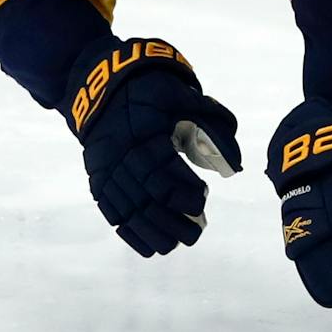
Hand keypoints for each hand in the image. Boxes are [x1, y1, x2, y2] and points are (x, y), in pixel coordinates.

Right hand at [64, 38, 241, 257]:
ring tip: (175, 244)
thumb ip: (215, 127)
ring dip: (150, 231)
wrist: (105, 83)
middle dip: (169, 219)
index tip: (202, 202)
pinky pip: (110, 210)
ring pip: (125, 207)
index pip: (158, 168)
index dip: (179, 189)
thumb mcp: (187, 98)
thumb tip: (235, 166)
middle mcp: (116, 150)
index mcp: (141, 128)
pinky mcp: (96, 177)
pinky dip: (129, 232)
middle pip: (142, 194)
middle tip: (195, 234)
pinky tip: (149, 247)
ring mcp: (102, 166)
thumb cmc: (156, 91)